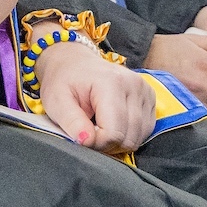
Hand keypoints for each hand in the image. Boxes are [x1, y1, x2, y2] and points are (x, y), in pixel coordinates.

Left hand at [34, 41, 155, 151]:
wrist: (74, 62)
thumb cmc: (64, 81)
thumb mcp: (56, 101)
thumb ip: (71, 122)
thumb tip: (87, 141)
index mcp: (111, 82)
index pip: (113, 133)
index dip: (97, 144)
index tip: (82, 137)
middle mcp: (134, 84)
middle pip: (129, 138)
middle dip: (107, 144)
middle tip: (89, 132)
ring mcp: (145, 90)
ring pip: (138, 137)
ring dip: (118, 140)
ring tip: (99, 126)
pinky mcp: (150, 97)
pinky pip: (145, 130)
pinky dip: (128, 133)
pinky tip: (112, 122)